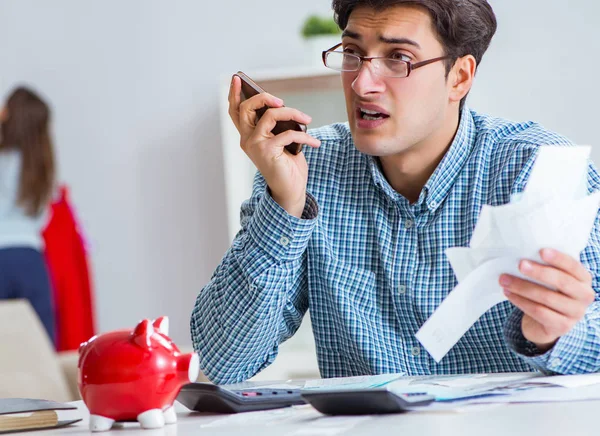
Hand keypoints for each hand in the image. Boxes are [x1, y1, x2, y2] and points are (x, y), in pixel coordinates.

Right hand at [228, 75, 320, 217]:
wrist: (291, 190)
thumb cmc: (287, 165)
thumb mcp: (280, 141)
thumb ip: (276, 125)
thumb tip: (283, 107)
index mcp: (248, 136)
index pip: (235, 112)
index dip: (234, 95)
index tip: (237, 79)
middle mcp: (247, 139)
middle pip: (247, 108)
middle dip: (264, 97)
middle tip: (281, 101)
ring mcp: (255, 145)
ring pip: (269, 115)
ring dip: (292, 113)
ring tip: (306, 120)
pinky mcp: (267, 151)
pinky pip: (287, 133)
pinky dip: (304, 136)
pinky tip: (314, 143)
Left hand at [499, 248, 594, 351]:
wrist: (547, 323)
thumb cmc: (548, 292)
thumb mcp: (552, 279)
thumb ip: (546, 267)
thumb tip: (522, 252)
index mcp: (583, 279)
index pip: (573, 266)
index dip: (558, 258)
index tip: (541, 251)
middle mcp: (584, 296)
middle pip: (561, 282)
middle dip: (538, 272)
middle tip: (520, 264)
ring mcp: (575, 313)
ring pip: (547, 297)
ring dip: (522, 287)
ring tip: (504, 280)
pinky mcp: (562, 326)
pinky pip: (539, 312)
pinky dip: (521, 301)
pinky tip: (508, 294)